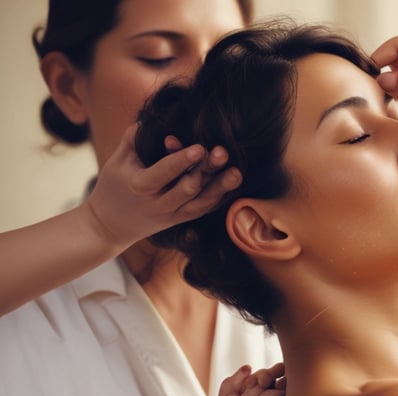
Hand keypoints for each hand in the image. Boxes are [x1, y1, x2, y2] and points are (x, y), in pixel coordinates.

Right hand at [84, 123, 241, 248]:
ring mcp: (172, 214)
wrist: (109, 226)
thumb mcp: (117, 160)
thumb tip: (155, 116)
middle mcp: (159, 203)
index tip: (200, 147)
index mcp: (140, 186)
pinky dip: (219, 198)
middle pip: (188, 188)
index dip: (182, 160)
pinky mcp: (181, 220)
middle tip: (223, 152)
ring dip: (220, 188)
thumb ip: (135, 138)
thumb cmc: (113, 186)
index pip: (164, 172)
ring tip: (236, 172)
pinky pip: (203, 210)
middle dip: (206, 170)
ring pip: (201, 203)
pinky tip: (232, 184)